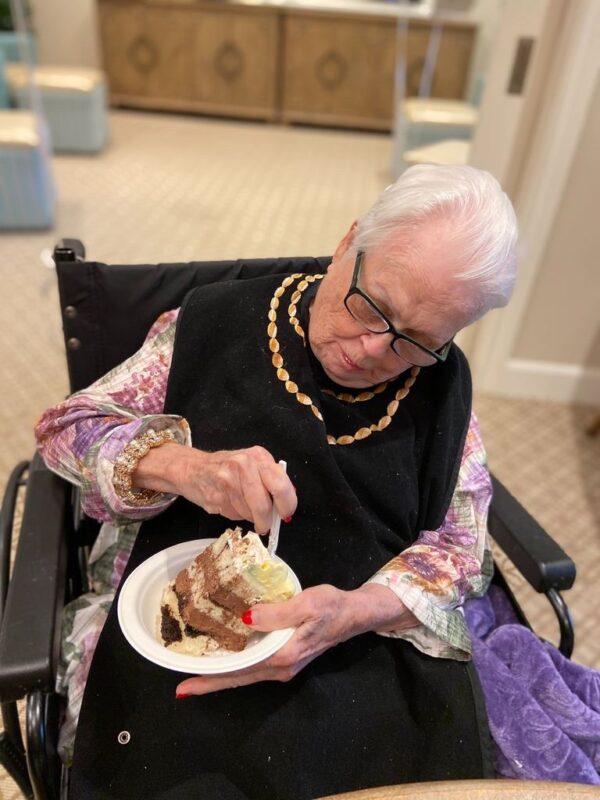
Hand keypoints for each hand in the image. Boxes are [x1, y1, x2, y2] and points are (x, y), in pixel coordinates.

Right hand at [134, 442, 296, 532]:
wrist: (192, 468)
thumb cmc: (227, 468)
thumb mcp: (252, 464)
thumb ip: (270, 481)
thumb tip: (285, 507)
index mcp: (259, 456)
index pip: (281, 485)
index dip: (287, 505)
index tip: (286, 514)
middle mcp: (244, 464)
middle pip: (264, 504)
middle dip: (267, 520)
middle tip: (266, 525)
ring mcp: (228, 480)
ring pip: (249, 512)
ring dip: (249, 517)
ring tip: (241, 506)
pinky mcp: (216, 495)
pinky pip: (234, 515)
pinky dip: (235, 515)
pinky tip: (228, 503)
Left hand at [175, 583, 418, 696]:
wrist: (354, 614)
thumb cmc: (331, 606)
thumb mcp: (307, 603)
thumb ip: (277, 613)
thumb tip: (246, 619)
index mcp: (282, 655)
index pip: (239, 670)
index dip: (211, 676)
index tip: (185, 683)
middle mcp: (280, 667)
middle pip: (238, 678)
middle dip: (210, 683)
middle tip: (181, 687)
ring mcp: (283, 666)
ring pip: (245, 675)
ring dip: (221, 676)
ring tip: (195, 674)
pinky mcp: (285, 658)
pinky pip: (253, 667)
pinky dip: (235, 667)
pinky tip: (224, 661)